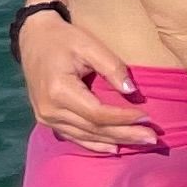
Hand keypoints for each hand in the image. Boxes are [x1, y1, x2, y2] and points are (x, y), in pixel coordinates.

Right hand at [21, 9, 160, 150]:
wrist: (34, 39)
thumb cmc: (63, 39)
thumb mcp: (90, 45)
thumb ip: (112, 67)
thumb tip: (132, 91)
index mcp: (59, 91)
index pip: (97, 113)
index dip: (123, 118)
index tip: (147, 117)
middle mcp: (50, 110)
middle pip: (93, 129)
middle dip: (125, 135)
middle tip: (152, 139)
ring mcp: (45, 118)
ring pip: (84, 136)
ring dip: (114, 141)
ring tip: (140, 143)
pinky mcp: (46, 119)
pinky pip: (73, 136)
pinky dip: (94, 143)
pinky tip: (113, 148)